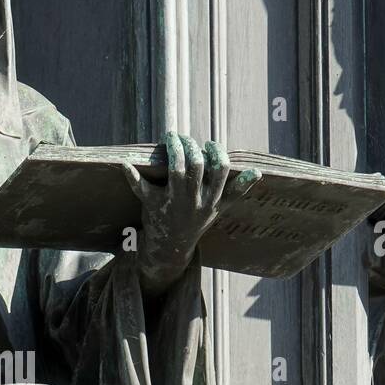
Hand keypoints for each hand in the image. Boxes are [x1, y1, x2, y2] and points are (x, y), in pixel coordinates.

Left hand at [127, 132, 259, 292]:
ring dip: (174, 149)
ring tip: (172, 136)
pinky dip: (132, 177)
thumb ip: (238, 190)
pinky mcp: (153, 206)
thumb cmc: (196, 221)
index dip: (216, 152)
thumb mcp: (219, 209)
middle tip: (185, 138)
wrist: (171, 248)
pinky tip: (126, 164)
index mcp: (212, 200)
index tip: (209, 144)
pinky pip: (142, 190)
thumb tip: (258, 172)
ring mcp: (173, 204)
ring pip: (177, 171)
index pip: (221, 170)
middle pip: (197, 167)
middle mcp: (194, 201)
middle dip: (192, 146)